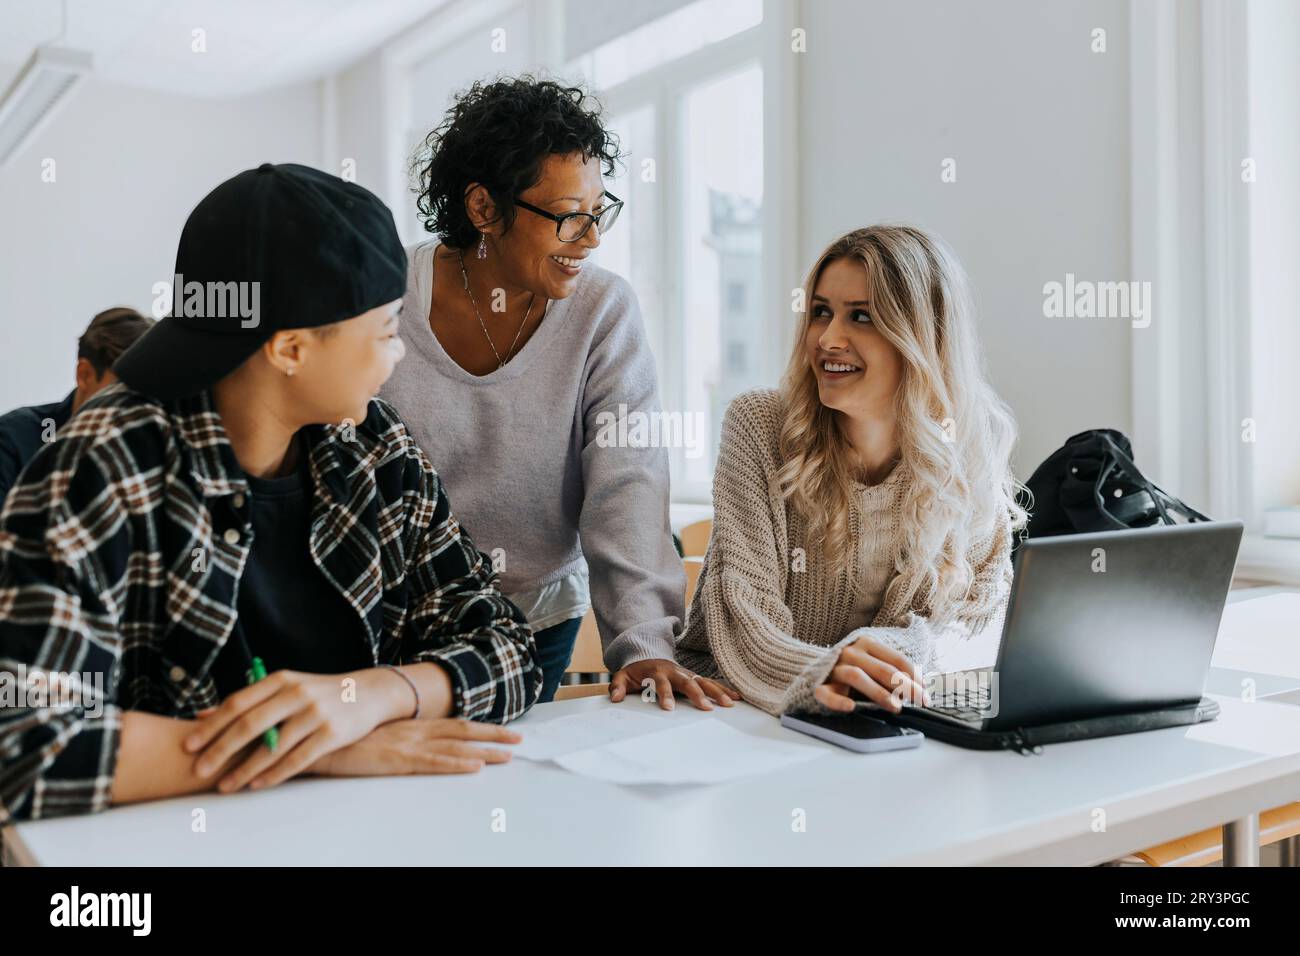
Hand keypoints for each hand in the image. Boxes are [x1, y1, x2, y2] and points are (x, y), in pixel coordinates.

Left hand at [184, 669, 397, 792]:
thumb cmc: (319, 693)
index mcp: (281, 679)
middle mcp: (297, 693)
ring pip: (272, 747)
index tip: (188, 745)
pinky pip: (297, 759)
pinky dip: (274, 774)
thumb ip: (248, 700)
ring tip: (225, 786)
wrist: (368, 693)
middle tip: (199, 770)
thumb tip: (203, 714)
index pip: (238, 703)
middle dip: (220, 750)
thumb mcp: (285, 687)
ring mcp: (316, 713)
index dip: (211, 725)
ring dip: (244, 770)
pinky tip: (257, 785)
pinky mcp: (332, 733)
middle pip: (250, 724)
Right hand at [311, 718, 521, 775]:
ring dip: (484, 751)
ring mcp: (406, 744)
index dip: (478, 727)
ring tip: (509, 756)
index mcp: (408, 724)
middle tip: (520, 739)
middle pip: (462, 731)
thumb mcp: (370, 732)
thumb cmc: (338, 736)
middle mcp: (413, 730)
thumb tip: (402, 740)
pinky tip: (475, 767)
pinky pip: (433, 763)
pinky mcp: (396, 760)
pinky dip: (456, 764)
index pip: (451, 724)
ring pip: (455, 747)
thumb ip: (390, 735)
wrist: (310, 736)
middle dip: (493, 736)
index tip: (501, 729)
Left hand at [608, 659, 740, 710]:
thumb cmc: (636, 671)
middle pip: (688, 682)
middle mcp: (674, 671)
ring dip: (716, 691)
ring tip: (729, 704)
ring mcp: (686, 673)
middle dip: (698, 695)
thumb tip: (615, 698)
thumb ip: (618, 686)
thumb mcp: (623, 676)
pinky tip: (737, 697)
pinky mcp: (694, 676)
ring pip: (703, 681)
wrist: (647, 654)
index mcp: (657, 672)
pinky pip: (710, 681)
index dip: (665, 695)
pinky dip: (724, 688)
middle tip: (707, 708)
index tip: (669, 709)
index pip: (661, 684)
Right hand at [813, 636, 928, 713]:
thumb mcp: (872, 663)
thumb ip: (891, 671)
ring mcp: (834, 668)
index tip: (926, 695)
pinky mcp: (819, 685)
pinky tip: (850, 707)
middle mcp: (850, 653)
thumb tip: (919, 689)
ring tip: (896, 707)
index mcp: (866, 644)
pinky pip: (827, 694)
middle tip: (919, 701)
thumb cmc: (851, 669)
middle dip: (904, 686)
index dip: (915, 677)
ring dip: (879, 692)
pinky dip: (838, 701)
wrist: (814, 668)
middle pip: (882, 669)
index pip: (897, 659)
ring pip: (857, 677)